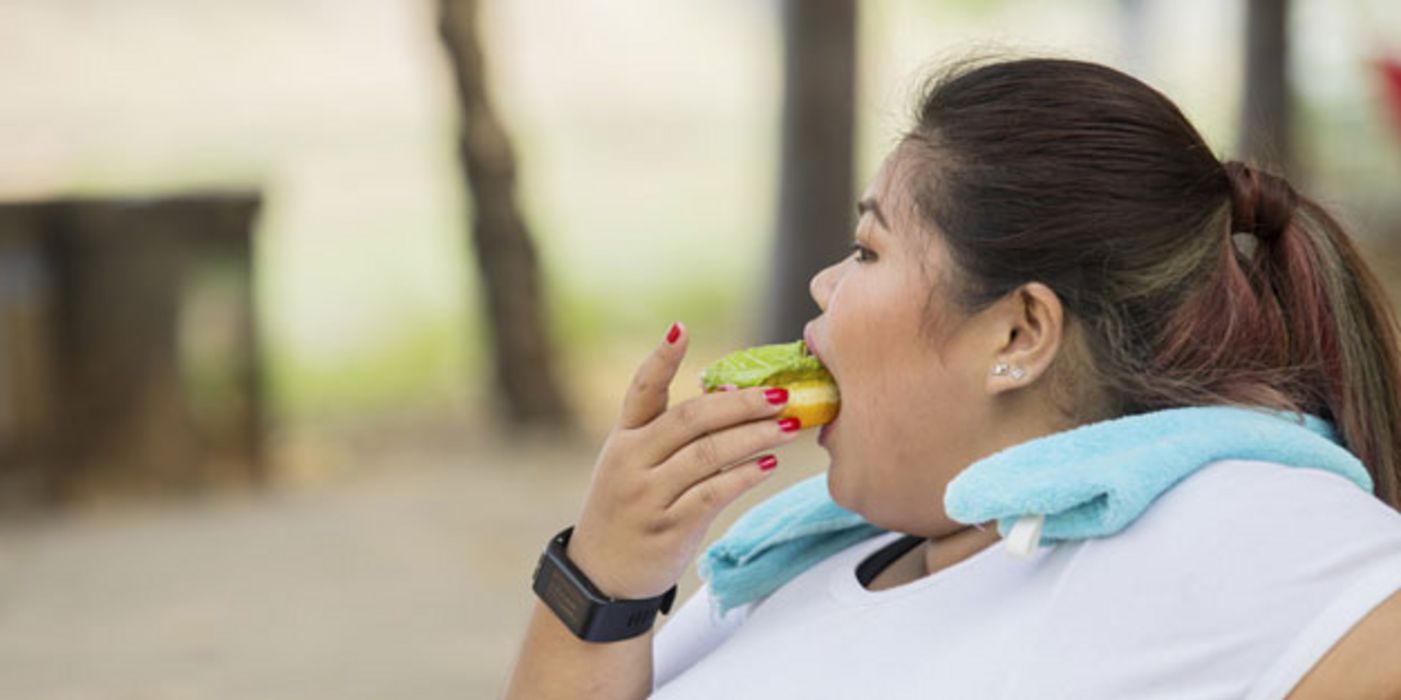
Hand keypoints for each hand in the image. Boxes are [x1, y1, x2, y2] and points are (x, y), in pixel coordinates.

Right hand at [566, 322, 801, 599]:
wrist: (602, 576)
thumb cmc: (630, 510)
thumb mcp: (635, 466)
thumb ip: (672, 437)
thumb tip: (736, 398)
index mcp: (623, 438)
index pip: (641, 390)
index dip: (660, 359)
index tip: (681, 329)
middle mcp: (631, 461)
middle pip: (690, 419)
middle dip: (740, 404)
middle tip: (780, 393)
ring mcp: (647, 495)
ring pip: (707, 455)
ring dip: (754, 437)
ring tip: (790, 426)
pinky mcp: (667, 527)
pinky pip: (712, 494)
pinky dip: (743, 476)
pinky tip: (767, 465)